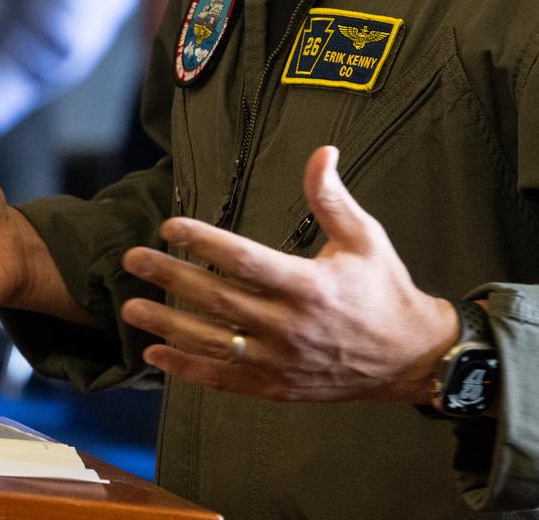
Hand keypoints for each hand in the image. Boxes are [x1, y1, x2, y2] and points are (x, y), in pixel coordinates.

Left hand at [118, 145, 458, 403]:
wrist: (408, 359)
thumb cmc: (384, 291)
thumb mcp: (365, 238)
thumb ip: (333, 198)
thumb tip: (322, 151)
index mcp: (309, 285)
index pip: (244, 260)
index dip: (204, 242)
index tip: (170, 226)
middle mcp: (289, 326)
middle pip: (217, 299)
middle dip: (170, 277)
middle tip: (133, 259)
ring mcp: (279, 361)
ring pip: (212, 342)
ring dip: (167, 324)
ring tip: (130, 307)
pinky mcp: (275, 387)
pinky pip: (222, 379)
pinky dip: (186, 369)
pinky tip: (155, 354)